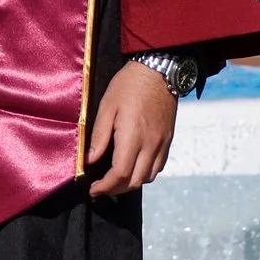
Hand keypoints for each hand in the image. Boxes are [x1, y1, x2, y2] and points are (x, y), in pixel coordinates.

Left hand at [85, 60, 177, 193]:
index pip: (120, 174)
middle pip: (134, 181)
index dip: (105, 187)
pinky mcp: (168, 140)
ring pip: (148, 177)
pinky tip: (133, 167)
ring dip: (130, 184)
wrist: (159, 70)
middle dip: (115, 190)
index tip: (93, 189)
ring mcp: (162, 143)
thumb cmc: (129, 85)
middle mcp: (151, 144)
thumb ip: (99, 135)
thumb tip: (90, 160)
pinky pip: (158, 167)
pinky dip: (144, 174)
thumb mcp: (107, 106)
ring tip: (115, 180)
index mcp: (133, 136)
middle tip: (100, 188)